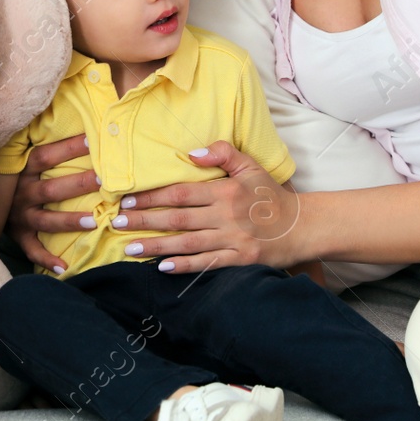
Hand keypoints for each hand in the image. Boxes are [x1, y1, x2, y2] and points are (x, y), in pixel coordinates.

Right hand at [7, 133, 98, 273]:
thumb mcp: (22, 160)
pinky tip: (64, 266)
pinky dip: (46, 259)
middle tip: (103, 180)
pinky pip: (32, 250)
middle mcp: (21, 194)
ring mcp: (19, 217)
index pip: (44, 156)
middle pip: (50, 189)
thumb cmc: (15, 178)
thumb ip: (43, 146)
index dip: (66, 148)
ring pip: (45, 220)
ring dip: (69, 221)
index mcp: (22, 171)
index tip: (91, 138)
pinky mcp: (19, 236)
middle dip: (78, 184)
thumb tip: (75, 122)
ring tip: (93, 220)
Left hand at [114, 140, 303, 273]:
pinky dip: (184, 266)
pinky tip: (161, 267)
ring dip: (155, 245)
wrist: (303, 226)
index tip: (127, 199)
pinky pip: (207, 264)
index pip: (180, 193)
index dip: (151, 196)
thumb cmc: (271, 196)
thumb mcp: (251, 166)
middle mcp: (225, 215)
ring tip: (129, 248)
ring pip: (186, 243)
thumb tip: (192, 153)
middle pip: (177, 219)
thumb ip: (223, 153)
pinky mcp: (239, 260)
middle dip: (144, 220)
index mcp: (225, 191)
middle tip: (117, 223)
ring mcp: (232, 240)